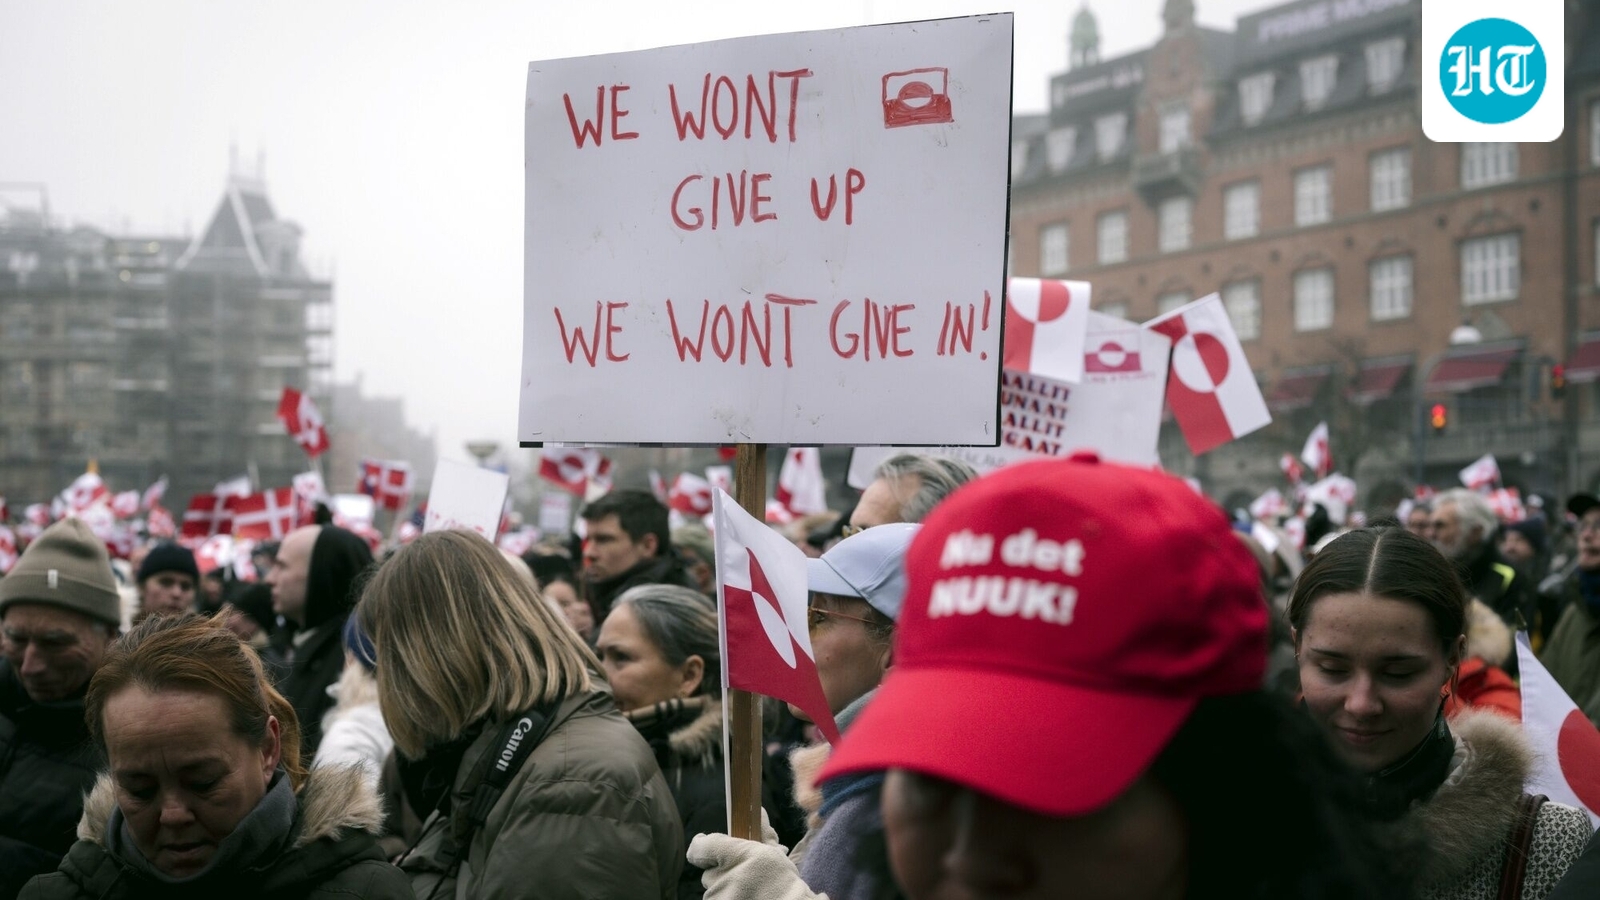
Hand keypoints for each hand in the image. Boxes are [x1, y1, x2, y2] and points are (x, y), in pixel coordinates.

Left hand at [686, 833, 824, 899]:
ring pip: (713, 891)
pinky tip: (744, 899)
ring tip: (746, 892)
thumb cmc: (784, 883)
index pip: (700, 848)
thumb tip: (759, 812)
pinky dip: (727, 899)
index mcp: (736, 856)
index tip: (703, 843)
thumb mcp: (774, 854)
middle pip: (708, 874)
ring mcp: (719, 898)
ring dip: (724, 891)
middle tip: (741, 878)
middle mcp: (723, 878)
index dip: (700, 845)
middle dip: (720, 875)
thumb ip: (761, 834)